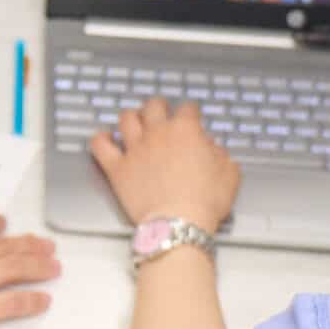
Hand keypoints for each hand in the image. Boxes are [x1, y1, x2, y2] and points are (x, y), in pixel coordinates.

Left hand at [91, 98, 239, 232]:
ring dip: (131, 117)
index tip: (192, 116)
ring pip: (126, 118)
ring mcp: (135, 148)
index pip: (188, 108)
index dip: (191, 111)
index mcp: (186, 130)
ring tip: (134, 121)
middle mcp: (158, 133)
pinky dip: (101, 138)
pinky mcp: (117, 168)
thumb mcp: (229, 174)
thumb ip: (221, 154)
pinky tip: (105, 138)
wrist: (179, 223)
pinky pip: (100, 145)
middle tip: (161, 112)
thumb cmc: (206, 201)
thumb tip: (213, 147)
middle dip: (159, 106)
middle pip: (153, 106)